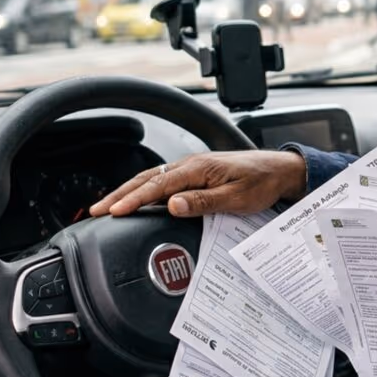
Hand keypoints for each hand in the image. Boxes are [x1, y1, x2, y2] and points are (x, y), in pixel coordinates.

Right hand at [88, 150, 306, 217]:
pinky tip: (137, 200)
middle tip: (96, 210)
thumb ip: (204, 202)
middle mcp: (191, 164)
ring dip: (128, 191)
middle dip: (119, 194)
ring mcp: (192, 168)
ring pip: (152, 179)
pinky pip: (163, 181)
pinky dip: (144, 190)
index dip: (133, 199)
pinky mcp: (196, 174)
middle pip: (146, 179)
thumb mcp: (237, 197)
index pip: (157, 185)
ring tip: (108, 206)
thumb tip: (173, 205)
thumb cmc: (263, 183)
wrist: (280, 171)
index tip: (114, 211)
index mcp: (198, 168)